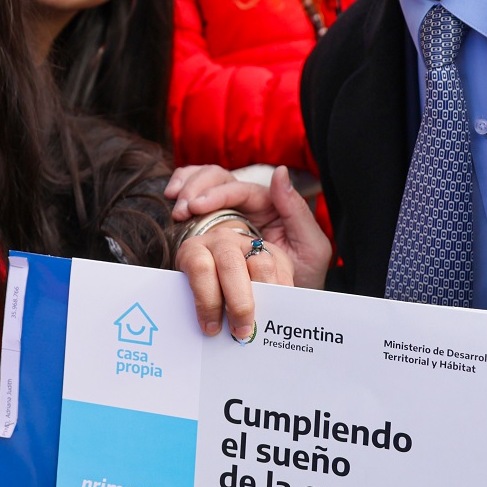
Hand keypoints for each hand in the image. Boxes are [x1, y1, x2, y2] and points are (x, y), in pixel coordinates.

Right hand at [166, 165, 332, 338]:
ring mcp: (220, 225)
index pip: (240, 190)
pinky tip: (174, 214)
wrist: (289, 315)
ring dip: (184, 195)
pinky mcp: (204, 246)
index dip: (218, 194)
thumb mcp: (312, 248)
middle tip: (183, 209)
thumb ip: (297, 211)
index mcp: (268, 206)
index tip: (198, 205)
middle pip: (214, 183)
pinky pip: (188, 215)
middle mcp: (242, 209)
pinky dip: (177, 206)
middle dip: (196, 191)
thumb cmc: (303, 280)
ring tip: (177, 211)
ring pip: (198, 192)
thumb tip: (279, 172)